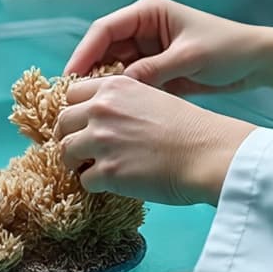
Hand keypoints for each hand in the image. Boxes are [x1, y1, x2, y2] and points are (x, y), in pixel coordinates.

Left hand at [54, 74, 254, 205]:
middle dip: (69, 138)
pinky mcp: (107, 171)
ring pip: (65, 152)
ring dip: (75, 163)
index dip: (76, 111)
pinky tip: (112, 184)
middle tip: (81, 152)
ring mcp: (102, 140)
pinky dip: (94, 185)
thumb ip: (123, 103)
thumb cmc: (190, 129)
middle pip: (63, 122)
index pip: (73, 94)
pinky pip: (84, 180)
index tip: (81, 124)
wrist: (209, 153)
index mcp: (114, 87)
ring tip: (93, 170)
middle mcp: (102, 109)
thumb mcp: (152, 98)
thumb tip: (102, 120)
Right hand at [65, 0, 272, 106]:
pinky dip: (122, 96)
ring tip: (88, 111)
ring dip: (104, 88)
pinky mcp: (156, 69)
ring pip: (114, 68)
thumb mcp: (188, 58)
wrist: (257, 62)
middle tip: (73, 101)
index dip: (84, 53)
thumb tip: (118, 87)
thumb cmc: (226, 49)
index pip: (104, 30)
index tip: (70, 78)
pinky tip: (111, 114)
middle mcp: (143, 28)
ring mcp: (148, 50)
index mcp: (148, 13)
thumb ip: (153, 70)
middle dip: (89, 73)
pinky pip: (130, 82)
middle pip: (103, 50)